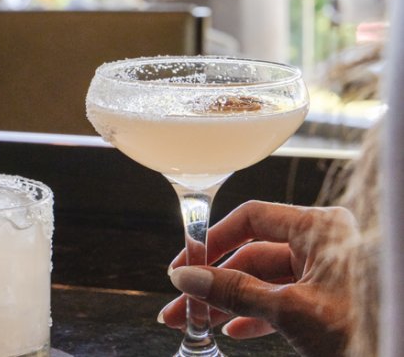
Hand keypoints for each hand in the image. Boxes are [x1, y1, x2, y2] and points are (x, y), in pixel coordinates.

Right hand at [160, 201, 357, 356]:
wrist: (403, 352)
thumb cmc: (367, 331)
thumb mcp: (292, 311)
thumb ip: (236, 292)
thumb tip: (188, 279)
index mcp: (319, 227)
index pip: (252, 218)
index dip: (214, 239)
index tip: (187, 264)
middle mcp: (321, 243)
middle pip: (252, 254)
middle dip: (214, 282)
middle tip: (180, 302)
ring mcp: (325, 273)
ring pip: (263, 280)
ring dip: (228, 302)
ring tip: (194, 321)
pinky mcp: (327, 300)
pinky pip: (282, 300)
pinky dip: (256, 314)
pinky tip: (232, 329)